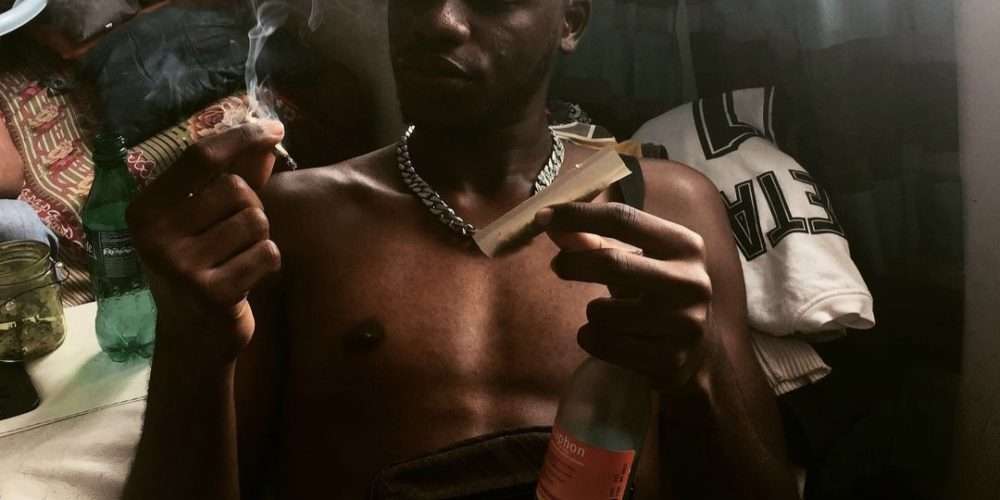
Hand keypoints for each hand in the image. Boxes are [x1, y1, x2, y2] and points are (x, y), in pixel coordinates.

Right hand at [127, 121, 284, 363]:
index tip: (275, 127)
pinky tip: (247, 279)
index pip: (200, 157)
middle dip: (253, 206)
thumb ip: (237, 175)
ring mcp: (180, 267)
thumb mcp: (207, 220)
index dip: (242, 137)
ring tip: (238, 258)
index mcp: (146, 209)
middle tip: (237, 235)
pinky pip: (267, 253)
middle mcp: (155, 235)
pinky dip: (269, 263)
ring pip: (256, 221)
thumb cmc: (203, 267)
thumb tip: (268, 133)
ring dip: (260, 237)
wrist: (193, 340)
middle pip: (236, 189)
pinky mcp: (211, 294)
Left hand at [534, 202, 714, 391]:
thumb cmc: (655, 291)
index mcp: (684, 245)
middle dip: (574, 263)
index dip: (578, 215)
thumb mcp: (634, 259)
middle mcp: (690, 282)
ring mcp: (683, 324)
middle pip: (612, 263)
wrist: (698, 347)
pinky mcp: (670, 359)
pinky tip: (607, 337)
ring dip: (591, 311)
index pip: (624, 219)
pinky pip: (605, 345)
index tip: (543, 216)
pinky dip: (592, 338)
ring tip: (605, 314)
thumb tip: (550, 222)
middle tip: (557, 265)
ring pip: (603, 312)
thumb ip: (593, 240)